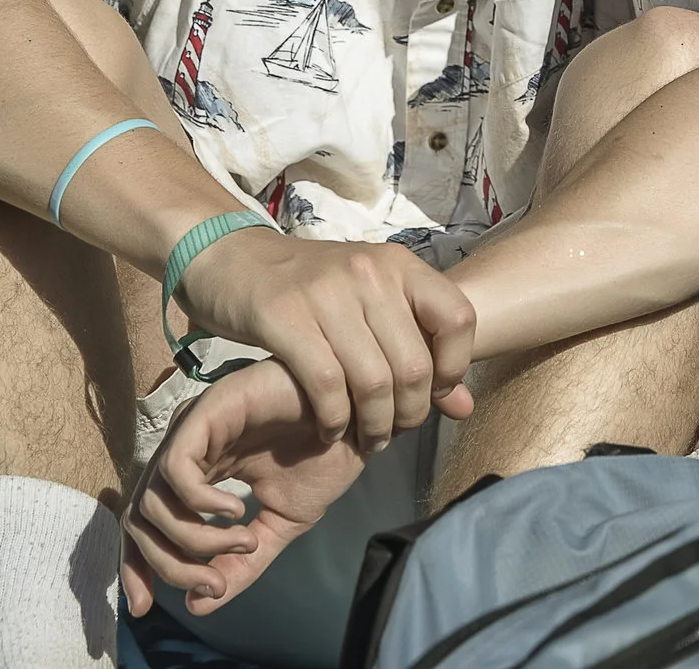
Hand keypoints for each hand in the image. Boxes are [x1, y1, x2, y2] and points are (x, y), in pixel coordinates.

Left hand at [122, 358, 364, 616]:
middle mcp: (187, 451)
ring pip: (152, 500)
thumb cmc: (324, 458)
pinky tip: (236, 510)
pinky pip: (175, 467)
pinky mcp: (206, 410)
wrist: (361, 418)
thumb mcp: (279, 525)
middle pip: (141, 520)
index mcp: (200, 473)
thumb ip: (240, 563)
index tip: (144, 608)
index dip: (136, 567)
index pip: (147, 525)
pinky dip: (198, 502)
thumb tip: (199, 605)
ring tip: (245, 540)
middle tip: (214, 584)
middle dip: (169, 565)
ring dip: (195, 540)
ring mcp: (193, 429)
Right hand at [174, 232, 475, 449]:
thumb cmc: (312, 288)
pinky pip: (325, 383)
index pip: (458, 318)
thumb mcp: (371, 306)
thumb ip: (419, 350)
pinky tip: (331, 430)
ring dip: (375, 425)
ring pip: (373, 380)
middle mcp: (369, 273)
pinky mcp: (282, 315)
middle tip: (394, 432)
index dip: (454, 368)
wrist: (234, 258)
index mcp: (399, 264)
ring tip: (367, 439)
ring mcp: (326, 292)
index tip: (434, 395)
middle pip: (414, 364)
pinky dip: (334, 419)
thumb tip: (464, 409)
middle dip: (410, 413)